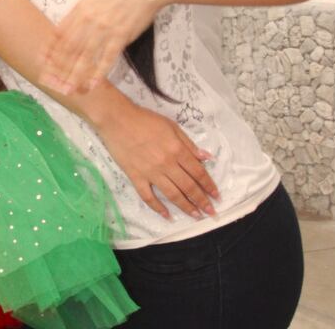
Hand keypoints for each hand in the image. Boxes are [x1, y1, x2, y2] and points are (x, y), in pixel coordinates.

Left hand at [41, 0, 162, 94]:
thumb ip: (82, 11)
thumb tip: (71, 25)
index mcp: (81, 8)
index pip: (59, 34)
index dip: (50, 51)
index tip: (43, 64)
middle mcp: (89, 20)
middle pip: (68, 49)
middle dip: (58, 68)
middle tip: (52, 83)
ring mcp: (105, 29)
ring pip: (85, 57)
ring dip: (75, 76)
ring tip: (68, 90)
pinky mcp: (121, 36)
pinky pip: (107, 58)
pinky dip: (99, 73)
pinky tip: (93, 84)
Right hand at [96, 101, 218, 219]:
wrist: (117, 119)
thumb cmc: (145, 119)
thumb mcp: (171, 126)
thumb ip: (189, 144)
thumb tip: (206, 158)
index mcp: (177, 150)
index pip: (198, 172)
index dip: (209, 185)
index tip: (217, 195)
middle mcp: (167, 164)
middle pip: (188, 186)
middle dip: (201, 200)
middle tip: (211, 212)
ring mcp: (151, 173)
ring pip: (172, 194)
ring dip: (186, 207)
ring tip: (196, 216)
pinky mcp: (136, 177)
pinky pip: (148, 196)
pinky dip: (158, 208)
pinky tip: (167, 215)